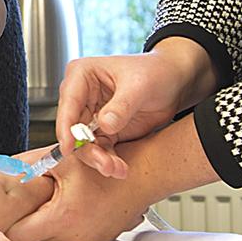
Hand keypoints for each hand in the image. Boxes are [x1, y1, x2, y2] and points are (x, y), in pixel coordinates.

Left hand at [4, 156, 153, 240]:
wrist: (136, 180)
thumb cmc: (101, 169)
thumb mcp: (61, 160)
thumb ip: (29, 167)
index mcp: (60, 218)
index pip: (16, 237)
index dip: (3, 228)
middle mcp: (71, 239)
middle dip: (19, 231)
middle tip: (8, 217)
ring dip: (38, 234)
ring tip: (35, 214)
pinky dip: (57, 236)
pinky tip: (57, 218)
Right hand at [56, 43, 212, 177]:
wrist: (175, 83)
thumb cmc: (156, 71)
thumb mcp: (140, 85)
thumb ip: (122, 105)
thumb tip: (105, 125)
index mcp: (82, 75)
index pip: (68, 103)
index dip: (66, 127)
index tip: (70, 147)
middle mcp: (82, 95)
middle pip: (73, 129)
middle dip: (87, 150)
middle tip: (104, 164)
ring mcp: (92, 114)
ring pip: (85, 143)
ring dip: (99, 159)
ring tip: (116, 168)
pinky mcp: (104, 130)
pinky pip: (101, 149)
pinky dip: (109, 160)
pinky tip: (120, 168)